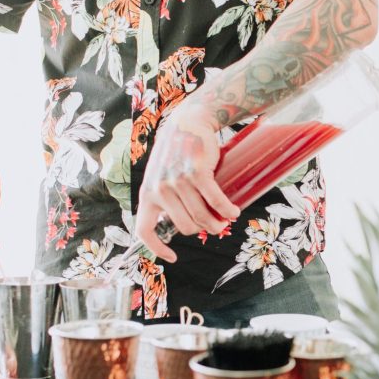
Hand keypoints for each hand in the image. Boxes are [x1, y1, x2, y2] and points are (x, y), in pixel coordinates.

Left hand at [136, 106, 239, 261]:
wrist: (189, 121)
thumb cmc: (177, 150)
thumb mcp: (161, 174)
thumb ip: (167, 196)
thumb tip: (185, 223)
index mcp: (148, 193)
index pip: (144, 230)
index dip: (156, 248)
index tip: (172, 257)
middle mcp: (160, 189)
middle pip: (184, 226)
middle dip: (201, 229)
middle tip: (214, 225)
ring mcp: (178, 181)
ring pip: (201, 216)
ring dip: (218, 223)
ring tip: (226, 221)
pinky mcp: (197, 173)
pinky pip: (215, 200)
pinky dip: (227, 210)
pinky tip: (234, 212)